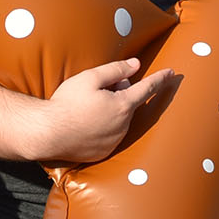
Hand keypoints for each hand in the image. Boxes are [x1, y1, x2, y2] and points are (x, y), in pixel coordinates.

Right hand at [29, 57, 174, 163]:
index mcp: (123, 106)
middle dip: (119, 92)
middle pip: (129, 102)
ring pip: (119, 119)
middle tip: (96, 88)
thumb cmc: (67, 103)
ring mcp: (114, 142)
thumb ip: (116, 70)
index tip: (171, 74)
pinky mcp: (103, 153)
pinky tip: (83, 123)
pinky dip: (102, 126)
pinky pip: (108, 134)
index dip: (160, 79)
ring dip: (110, 110)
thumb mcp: (91, 78)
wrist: (47, 133)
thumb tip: (135, 65)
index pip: (148, 89)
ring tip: (84, 107)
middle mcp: (123, 126)